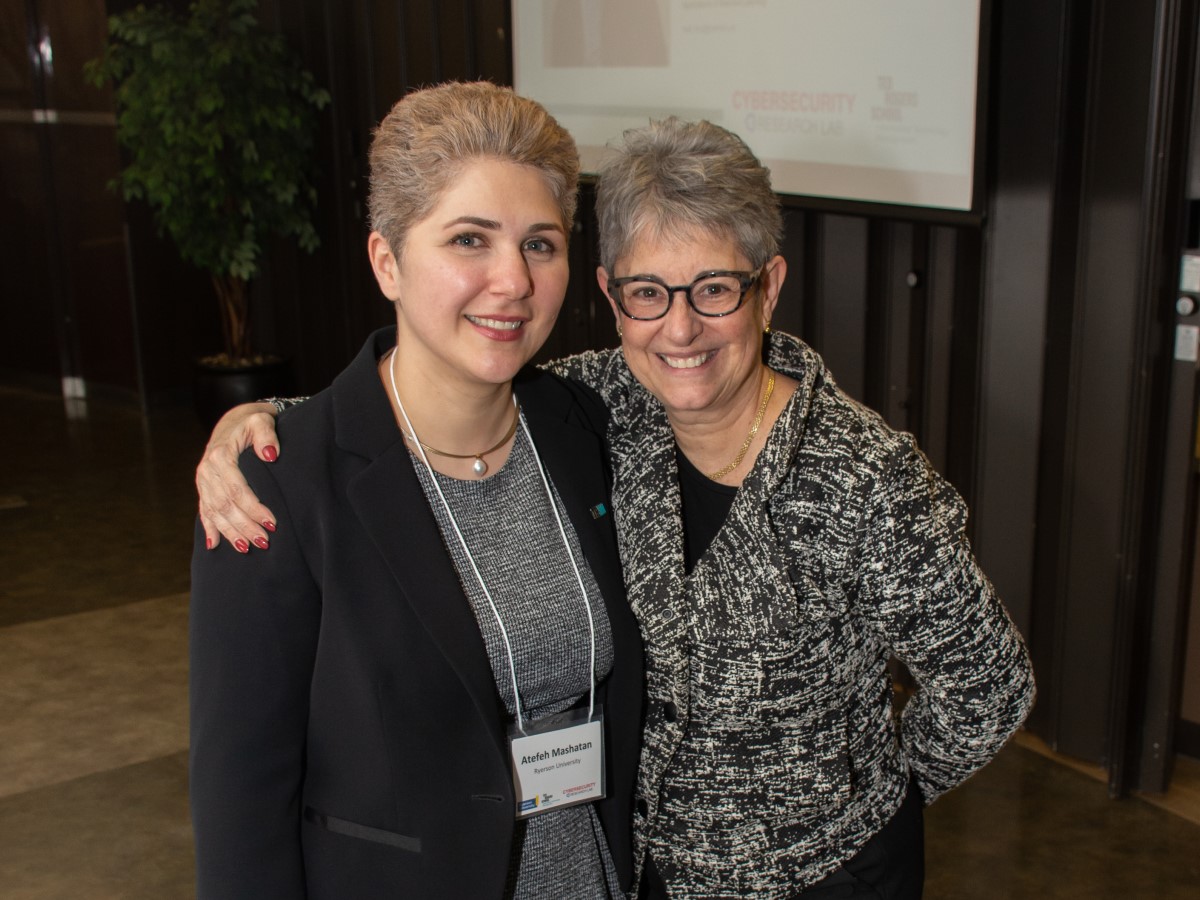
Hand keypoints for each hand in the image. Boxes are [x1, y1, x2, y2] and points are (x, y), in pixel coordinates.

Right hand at [196, 402, 280, 550]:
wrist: (233, 422)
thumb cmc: (252, 423)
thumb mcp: (261, 422)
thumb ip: (267, 436)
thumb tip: (270, 455)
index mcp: (220, 456)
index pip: (237, 489)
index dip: (253, 508)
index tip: (272, 523)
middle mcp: (207, 470)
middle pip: (225, 505)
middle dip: (245, 526)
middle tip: (265, 541)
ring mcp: (203, 481)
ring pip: (214, 512)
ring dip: (230, 532)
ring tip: (247, 548)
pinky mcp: (203, 488)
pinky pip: (204, 511)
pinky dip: (210, 528)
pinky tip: (215, 544)